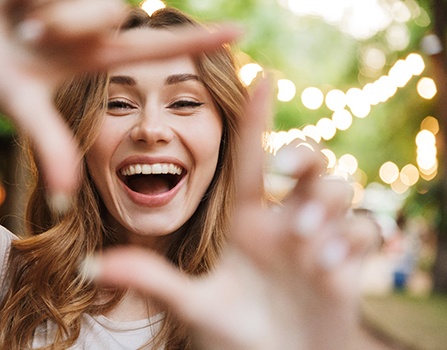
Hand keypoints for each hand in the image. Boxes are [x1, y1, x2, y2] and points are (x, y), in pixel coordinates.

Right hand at [0, 0, 239, 196]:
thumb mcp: (15, 102)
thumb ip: (47, 142)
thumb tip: (64, 199)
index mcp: (92, 57)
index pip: (155, 49)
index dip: (197, 43)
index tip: (243, 33)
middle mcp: (89, 25)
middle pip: (109, 10)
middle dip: (67, 20)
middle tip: (26, 31)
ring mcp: (72, 0)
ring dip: (41, 3)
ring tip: (12, 15)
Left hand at [85, 79, 378, 348]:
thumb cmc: (234, 337)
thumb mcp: (193, 306)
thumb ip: (151, 281)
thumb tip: (92, 266)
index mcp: (245, 223)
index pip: (249, 160)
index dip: (255, 118)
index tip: (258, 75)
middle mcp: (282, 223)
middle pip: (307, 163)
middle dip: (303, 158)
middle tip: (284, 175)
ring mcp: (318, 241)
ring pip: (339, 191)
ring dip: (326, 210)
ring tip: (306, 247)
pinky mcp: (348, 263)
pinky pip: (364, 231)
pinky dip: (352, 242)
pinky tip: (330, 269)